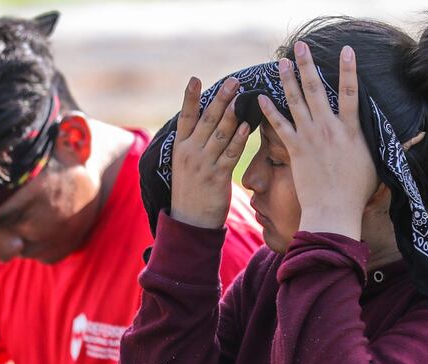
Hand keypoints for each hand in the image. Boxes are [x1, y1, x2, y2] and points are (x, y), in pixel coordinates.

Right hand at [170, 77, 250, 228]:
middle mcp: (190, 152)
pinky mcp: (217, 177)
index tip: (195, 79)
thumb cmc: (191, 190)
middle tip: (233, 82)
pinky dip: (238, 139)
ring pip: (219, 134)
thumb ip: (195, 144)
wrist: (189, 221)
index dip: (190, 98)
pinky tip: (246, 126)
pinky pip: (230, 154)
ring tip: (242, 97)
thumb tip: (211, 123)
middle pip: (207, 120)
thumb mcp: (185, 165)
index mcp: (180, 147)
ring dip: (232, 113)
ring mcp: (203, 164)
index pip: (186, 117)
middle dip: (221, 99)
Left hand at [258, 43, 378, 239]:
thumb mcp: (380, 164)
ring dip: (288, 79)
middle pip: (317, 89)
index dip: (348, 70)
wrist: (333, 210)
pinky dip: (270, 111)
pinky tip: (261, 97)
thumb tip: (422, 135)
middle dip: (308, 65)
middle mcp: (329, 128)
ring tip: (281, 61)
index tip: (346, 50)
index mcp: (351, 130)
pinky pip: (279, 125)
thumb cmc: (358, 191)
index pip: (351, 93)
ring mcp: (310, 137)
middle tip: (300, 46)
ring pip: (296, 101)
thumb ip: (397, 145)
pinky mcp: (294, 149)